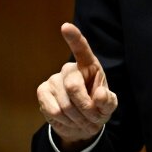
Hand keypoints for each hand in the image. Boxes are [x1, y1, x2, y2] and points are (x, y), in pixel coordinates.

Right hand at [37, 23, 117, 151]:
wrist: (81, 125)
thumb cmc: (97, 109)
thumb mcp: (108, 106)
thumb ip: (107, 101)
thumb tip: (99, 94)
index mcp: (89, 65)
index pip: (82, 49)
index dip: (74, 38)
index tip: (65, 27)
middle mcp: (70, 69)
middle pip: (73, 86)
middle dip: (85, 108)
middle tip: (93, 119)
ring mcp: (54, 79)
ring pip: (65, 103)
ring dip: (77, 118)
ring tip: (82, 121)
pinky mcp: (43, 92)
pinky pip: (53, 109)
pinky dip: (64, 120)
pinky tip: (68, 119)